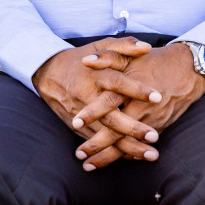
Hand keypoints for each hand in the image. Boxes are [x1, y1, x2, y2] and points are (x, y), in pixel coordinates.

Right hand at [31, 38, 161, 167]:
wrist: (46, 73)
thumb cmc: (79, 59)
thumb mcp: (98, 47)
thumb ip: (123, 46)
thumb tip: (146, 47)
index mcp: (96, 75)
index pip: (118, 83)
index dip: (137, 90)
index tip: (158, 97)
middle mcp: (88, 95)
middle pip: (111, 115)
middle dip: (132, 127)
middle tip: (154, 136)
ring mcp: (81, 113)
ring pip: (105, 133)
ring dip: (127, 146)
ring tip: (150, 154)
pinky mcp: (76, 125)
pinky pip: (96, 140)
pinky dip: (113, 151)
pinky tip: (133, 158)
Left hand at [77, 42, 204, 169]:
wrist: (187, 70)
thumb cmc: (153, 61)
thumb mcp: (130, 55)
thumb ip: (107, 57)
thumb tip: (85, 61)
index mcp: (130, 88)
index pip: (109, 102)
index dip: (93, 112)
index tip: (75, 123)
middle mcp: (141, 107)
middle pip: (118, 129)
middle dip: (98, 144)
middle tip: (79, 155)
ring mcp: (151, 120)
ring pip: (128, 142)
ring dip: (109, 156)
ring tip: (90, 166)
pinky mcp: (159, 126)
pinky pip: (140, 145)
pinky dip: (126, 155)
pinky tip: (111, 162)